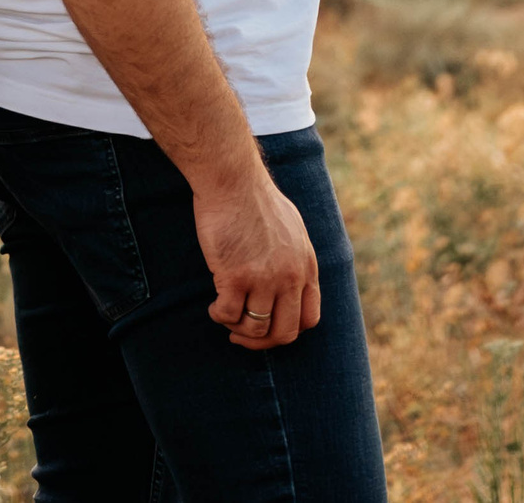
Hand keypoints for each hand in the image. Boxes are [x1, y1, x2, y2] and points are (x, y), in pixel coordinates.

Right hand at [194, 162, 320, 350]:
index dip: (287, 330)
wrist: (233, 180)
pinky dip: (219, 316)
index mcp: (306, 266)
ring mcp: (264, 278)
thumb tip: (290, 281)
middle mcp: (290, 277)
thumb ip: (295, 258)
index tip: (268, 326)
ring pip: (255, 329)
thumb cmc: (256, 199)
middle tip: (242, 336)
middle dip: (262, 342)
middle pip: (284, 332)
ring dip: (238, 329)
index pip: (309, 319)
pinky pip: (228, 315)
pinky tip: (214, 306)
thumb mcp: (292, 229)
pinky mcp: (235, 276)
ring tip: (225, 315)